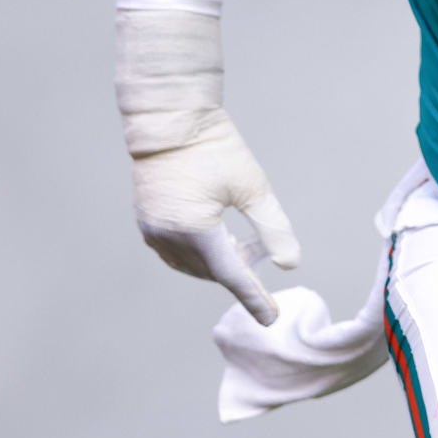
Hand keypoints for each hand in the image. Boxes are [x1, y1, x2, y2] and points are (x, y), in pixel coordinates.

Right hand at [129, 109, 300, 325]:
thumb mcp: (253, 187)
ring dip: (219, 262)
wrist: (171, 119)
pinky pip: (175, 253)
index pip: (231, 275)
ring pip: (192, 265)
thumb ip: (273, 229)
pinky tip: (218, 238)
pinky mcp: (146, 222)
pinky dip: (199, 253)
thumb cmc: (215, 147)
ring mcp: (152, 230)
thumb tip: (291, 265)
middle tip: (262, 257)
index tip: (271, 318)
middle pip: (211, 270)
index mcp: (196, 229)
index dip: (253, 297)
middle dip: (238, 271)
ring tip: (243, 245)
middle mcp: (168, 236)